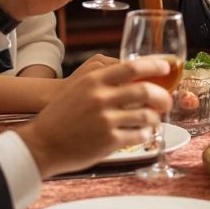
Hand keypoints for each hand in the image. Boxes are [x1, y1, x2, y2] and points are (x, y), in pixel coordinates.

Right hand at [16, 57, 173, 177]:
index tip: (166, 67)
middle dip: (162, 96)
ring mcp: (106, 120)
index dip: (153, 65)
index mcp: (94, 81)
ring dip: (155, 118)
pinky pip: (139, 135)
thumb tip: (133, 77)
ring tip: (153, 120)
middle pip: (145, 91)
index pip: (132, 67)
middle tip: (167, 101)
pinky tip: (143, 134)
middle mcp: (101, 98)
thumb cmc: (61, 116)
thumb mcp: (79, 89)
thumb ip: (104, 81)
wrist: (42, 143)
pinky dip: (146, 134)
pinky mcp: (109, 141)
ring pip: (146, 115)